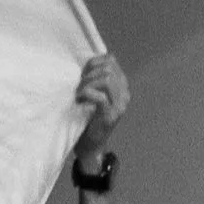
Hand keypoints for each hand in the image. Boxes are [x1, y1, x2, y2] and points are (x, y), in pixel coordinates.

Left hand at [74, 52, 129, 166]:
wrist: (89, 145)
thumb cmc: (87, 116)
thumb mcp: (92, 91)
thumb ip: (94, 75)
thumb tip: (95, 58)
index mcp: (122, 86)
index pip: (110, 60)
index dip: (92, 63)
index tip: (81, 75)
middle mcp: (125, 95)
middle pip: (108, 68)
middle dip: (88, 74)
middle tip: (78, 87)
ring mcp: (120, 106)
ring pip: (106, 79)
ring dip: (87, 83)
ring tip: (78, 94)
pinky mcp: (110, 116)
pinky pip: (101, 96)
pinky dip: (87, 94)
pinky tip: (80, 99)